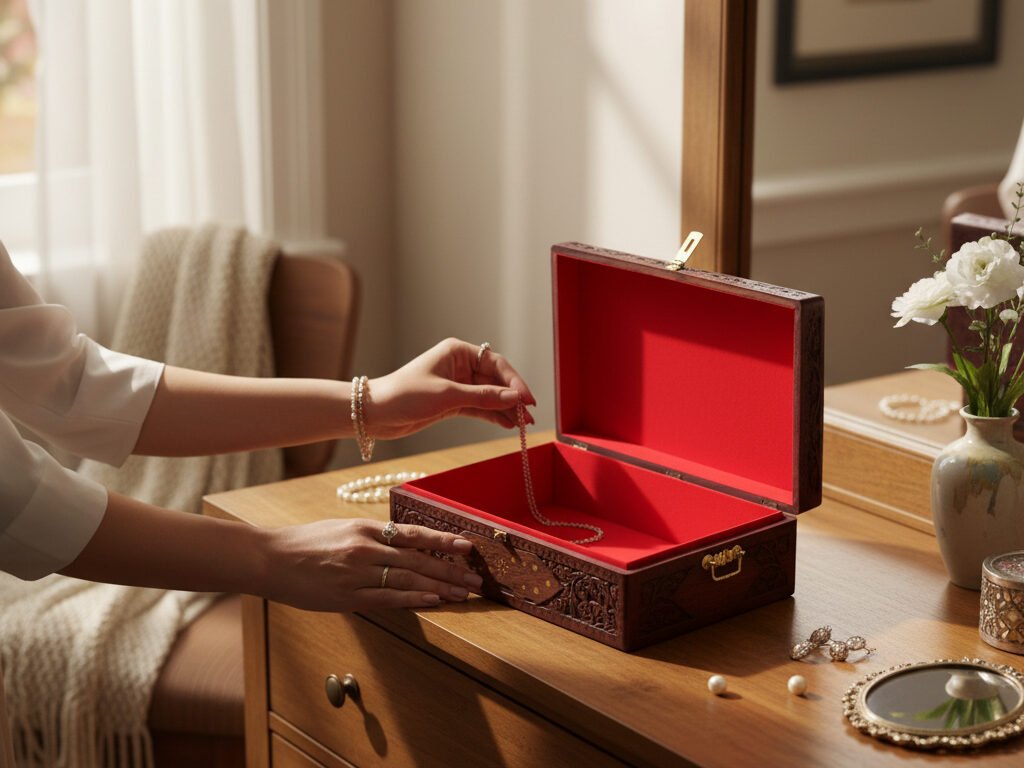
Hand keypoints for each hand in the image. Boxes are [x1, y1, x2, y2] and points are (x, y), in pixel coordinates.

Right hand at [259, 518, 483, 610]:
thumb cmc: (307, 542)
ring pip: (407, 579)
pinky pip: (387, 598)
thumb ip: (374, 536)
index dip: (443, 540)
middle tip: (476, 579)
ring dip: (439, 587)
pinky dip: (413, 599)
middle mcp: (365, 548)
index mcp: (365, 528)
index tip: (467, 546)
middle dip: (450, 570)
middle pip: (417, 559)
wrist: (271, 558)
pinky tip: (433, 601)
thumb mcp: (344, 528)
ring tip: (463, 593)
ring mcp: (357, 573)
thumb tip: (408, 543)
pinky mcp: (347, 596)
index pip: (413, 534)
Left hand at [366, 338, 535, 438]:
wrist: (376, 413)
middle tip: (529, 417)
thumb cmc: (405, 395)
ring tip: (523, 426)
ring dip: (506, 410)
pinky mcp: (452, 403)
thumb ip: (483, 397)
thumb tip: (514, 399)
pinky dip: (493, 416)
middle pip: (496, 381)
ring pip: (489, 396)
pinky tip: (507, 425)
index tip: (527, 400)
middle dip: (512, 398)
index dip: (515, 382)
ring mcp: (457, 385)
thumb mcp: (447, 395)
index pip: (496, 364)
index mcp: (457, 351)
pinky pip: (479, 408)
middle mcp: (459, 366)